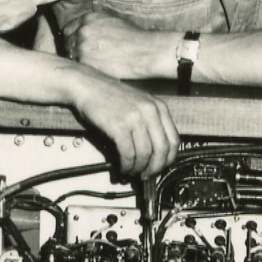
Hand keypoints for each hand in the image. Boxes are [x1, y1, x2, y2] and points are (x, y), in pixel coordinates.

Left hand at [62, 10, 175, 80]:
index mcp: (88, 18)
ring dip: (78, 61)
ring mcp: (81, 46)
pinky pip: (78, 67)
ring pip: (71, 56)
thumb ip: (95, 25)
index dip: (72, 38)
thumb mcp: (112, 22)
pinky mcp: (85, 62)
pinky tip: (92, 72)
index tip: (76, 46)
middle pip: (67, 42)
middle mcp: (82, 30)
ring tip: (89, 67)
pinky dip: (83, 70)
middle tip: (83, 59)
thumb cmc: (134, 38)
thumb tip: (88, 32)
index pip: (68, 29)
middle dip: (73, 50)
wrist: (144, 51)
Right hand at [65, 70, 179, 175]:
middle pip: (162, 150)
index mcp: (159, 107)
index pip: (174, 140)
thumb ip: (151, 123)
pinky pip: (128, 153)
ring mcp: (135, 118)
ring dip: (138, 168)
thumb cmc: (110, 97)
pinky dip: (126, 165)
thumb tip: (156, 153)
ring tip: (132, 171)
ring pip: (145, 154)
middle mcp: (150, 111)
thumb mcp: (139, 104)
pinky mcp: (119, 126)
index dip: (168, 159)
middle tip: (147, 175)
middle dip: (155, 168)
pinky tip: (123, 167)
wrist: (88, 86)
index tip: (160, 167)